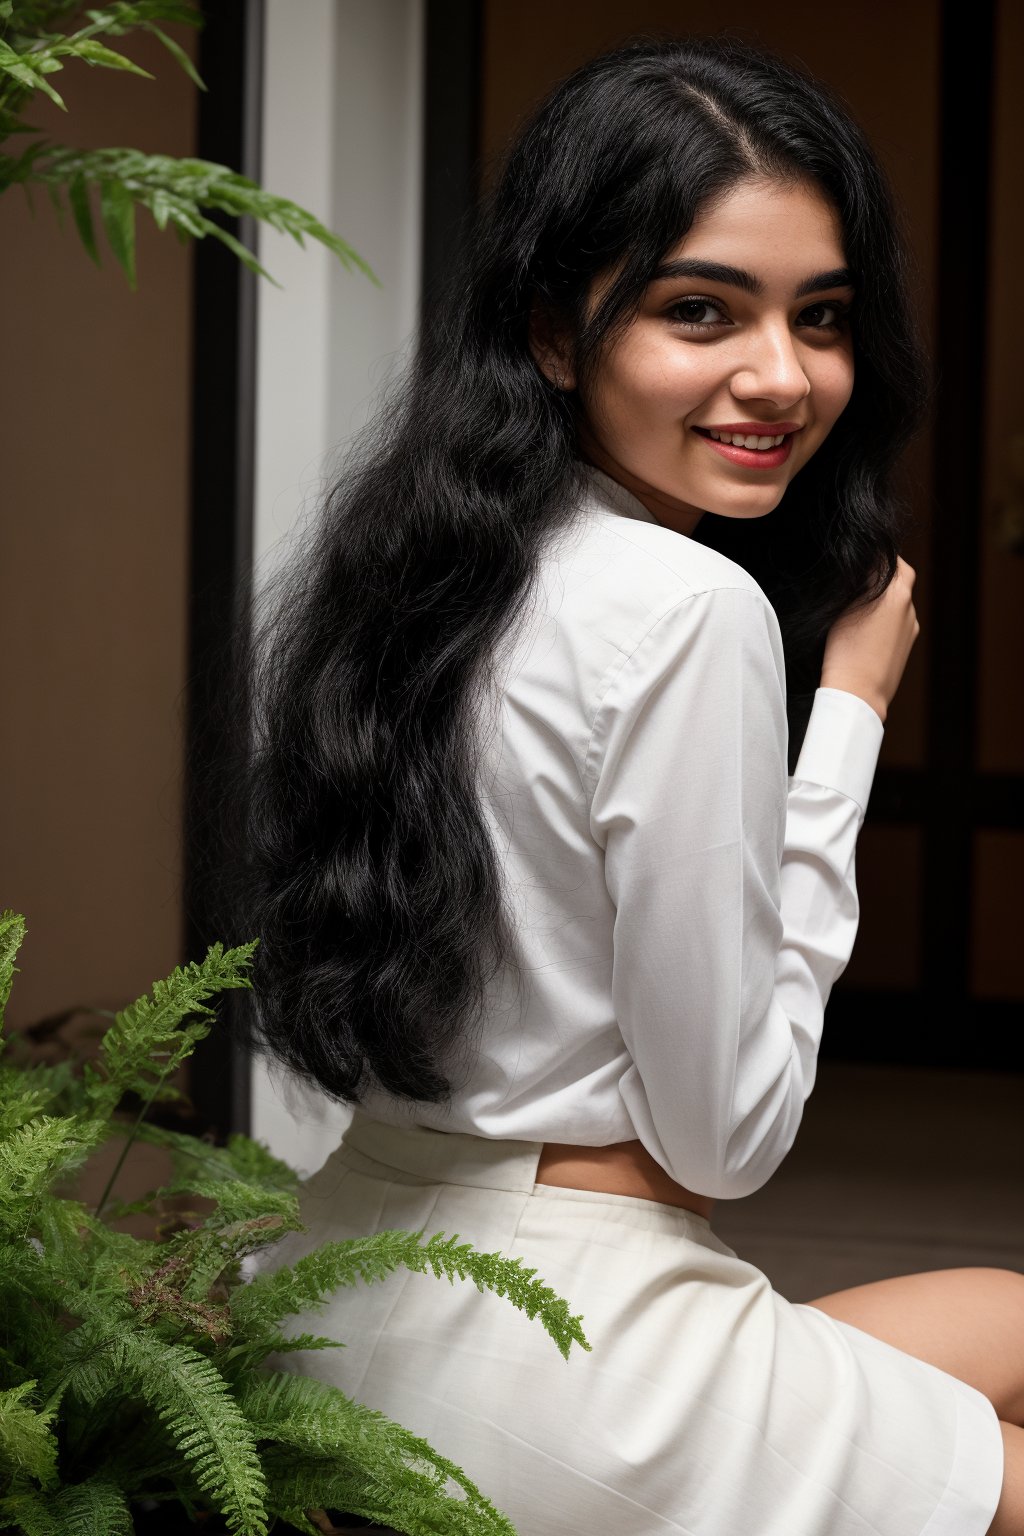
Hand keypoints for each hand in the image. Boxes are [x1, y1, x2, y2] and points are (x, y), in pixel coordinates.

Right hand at [819, 557, 919, 722]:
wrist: (859, 694)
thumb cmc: (845, 652)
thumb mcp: (845, 607)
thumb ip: (859, 582)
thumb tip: (866, 565)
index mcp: (896, 592)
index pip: (889, 557)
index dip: (874, 553)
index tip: (860, 555)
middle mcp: (908, 606)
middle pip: (902, 574)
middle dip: (884, 570)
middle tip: (863, 571)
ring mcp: (911, 626)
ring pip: (901, 597)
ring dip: (886, 593)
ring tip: (860, 603)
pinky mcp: (908, 643)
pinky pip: (900, 618)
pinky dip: (888, 614)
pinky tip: (867, 626)